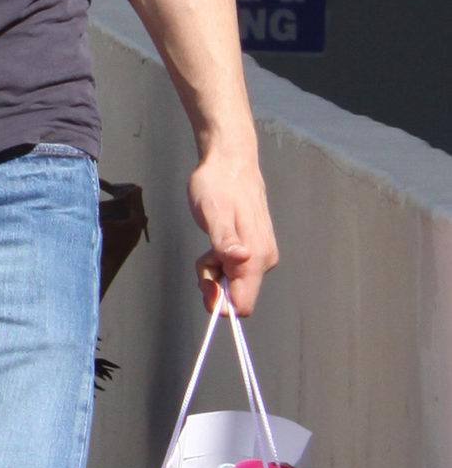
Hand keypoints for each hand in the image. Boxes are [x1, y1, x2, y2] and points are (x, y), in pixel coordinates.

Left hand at [188, 144, 277, 316]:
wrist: (230, 163)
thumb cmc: (217, 185)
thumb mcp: (213, 212)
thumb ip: (225, 241)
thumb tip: (241, 260)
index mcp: (256, 257)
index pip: (243, 304)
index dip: (220, 302)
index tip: (204, 283)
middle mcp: (264, 261)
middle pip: (235, 295)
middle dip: (214, 282)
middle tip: (204, 255)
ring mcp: (261, 256)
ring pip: (233, 282)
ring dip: (214, 269)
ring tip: (210, 242)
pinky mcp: (255, 251)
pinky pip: (234, 270)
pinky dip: (219, 261)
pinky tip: (217, 241)